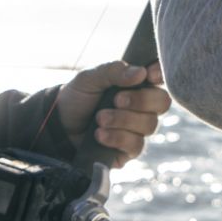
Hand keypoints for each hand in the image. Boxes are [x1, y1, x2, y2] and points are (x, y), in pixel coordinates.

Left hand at [55, 60, 171, 167]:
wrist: (59, 125)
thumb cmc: (78, 98)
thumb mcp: (90, 78)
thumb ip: (113, 71)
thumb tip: (141, 73)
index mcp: (137, 83)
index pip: (160, 77)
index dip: (160, 75)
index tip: (148, 76)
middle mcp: (143, 106)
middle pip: (162, 102)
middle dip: (140, 100)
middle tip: (116, 100)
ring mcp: (138, 129)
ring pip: (149, 125)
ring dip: (123, 120)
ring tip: (99, 119)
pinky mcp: (129, 149)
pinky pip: (136, 145)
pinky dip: (117, 138)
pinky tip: (100, 135)